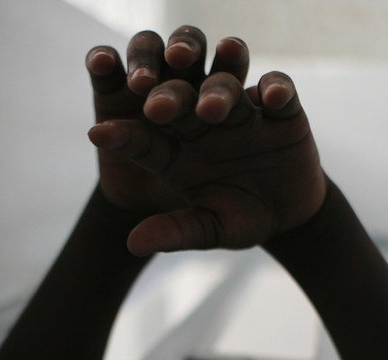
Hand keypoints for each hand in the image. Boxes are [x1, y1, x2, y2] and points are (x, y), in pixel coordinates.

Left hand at [85, 26, 325, 255]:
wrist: (289, 214)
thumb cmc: (240, 220)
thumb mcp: (210, 229)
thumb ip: (175, 232)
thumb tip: (132, 245)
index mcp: (175, 151)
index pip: (144, 140)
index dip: (123, 136)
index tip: (98, 134)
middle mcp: (202, 122)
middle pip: (180, 101)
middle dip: (169, 100)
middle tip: (157, 107)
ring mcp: (240, 110)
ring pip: (225, 87)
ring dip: (219, 91)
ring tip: (213, 106)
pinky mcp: (281, 107)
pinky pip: (278, 89)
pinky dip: (275, 90)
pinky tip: (269, 99)